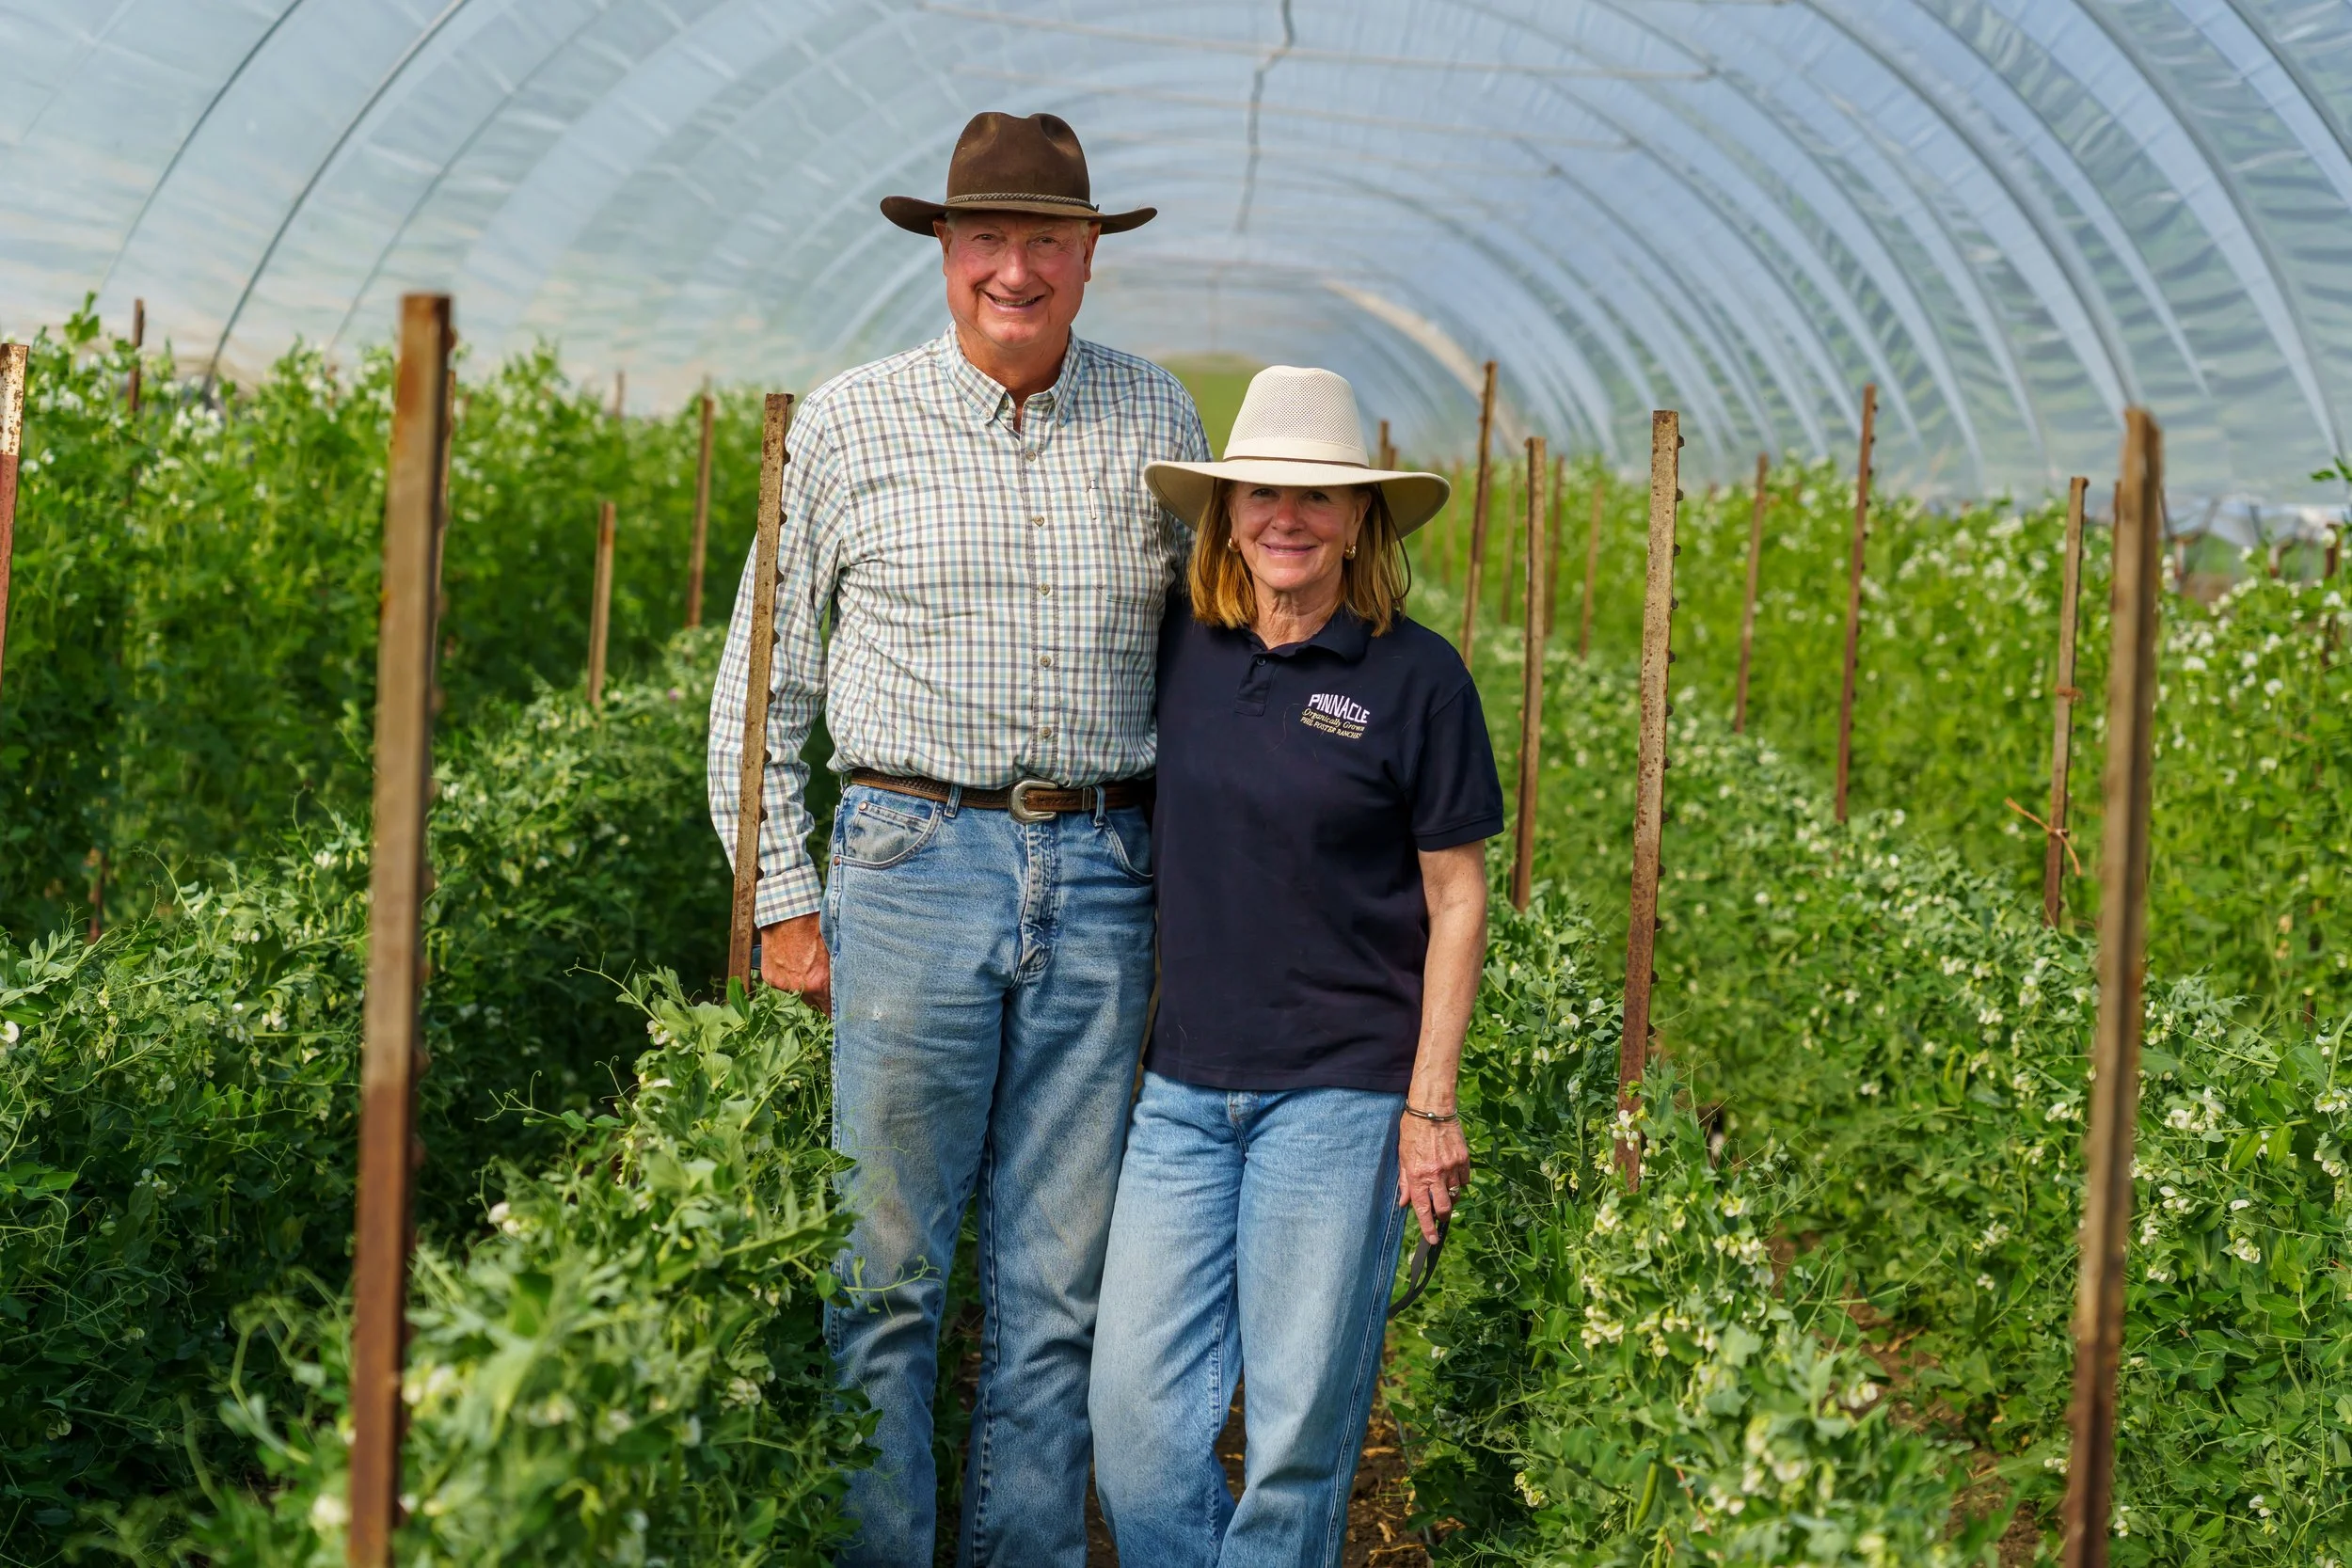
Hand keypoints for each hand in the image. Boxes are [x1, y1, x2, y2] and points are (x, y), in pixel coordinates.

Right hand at [759, 914, 830, 1015]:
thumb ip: (837, 973)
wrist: (788, 913)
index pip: (830, 1010)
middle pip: (813, 1004)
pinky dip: (787, 977)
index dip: (835, 1011)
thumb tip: (845, 985)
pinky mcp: (769, 977)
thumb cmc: (816, 927)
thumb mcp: (833, 951)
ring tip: (805, 968)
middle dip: (819, 997)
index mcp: (818, 983)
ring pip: (796, 994)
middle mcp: (798, 987)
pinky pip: (782, 984)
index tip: (838, 1012)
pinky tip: (791, 962)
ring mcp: (782, 983)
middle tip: (822, 986)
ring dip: (802, 987)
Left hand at [1396, 1110, 1470, 1244]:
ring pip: (1455, 1194)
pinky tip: (1452, 1175)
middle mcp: (1435, 1174)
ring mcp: (1452, 1167)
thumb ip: (1404, 1181)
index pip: (1422, 1209)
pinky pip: (1465, 1180)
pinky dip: (1459, 1182)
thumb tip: (1403, 1202)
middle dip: (1442, 1217)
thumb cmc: (1412, 1130)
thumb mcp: (1402, 1156)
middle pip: (1444, 1208)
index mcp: (1417, 1175)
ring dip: (1450, 1197)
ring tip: (1443, 1189)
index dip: (1427, 1228)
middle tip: (1440, 1217)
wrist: (1432, 1108)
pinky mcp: (1464, 1159)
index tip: (1432, 1240)